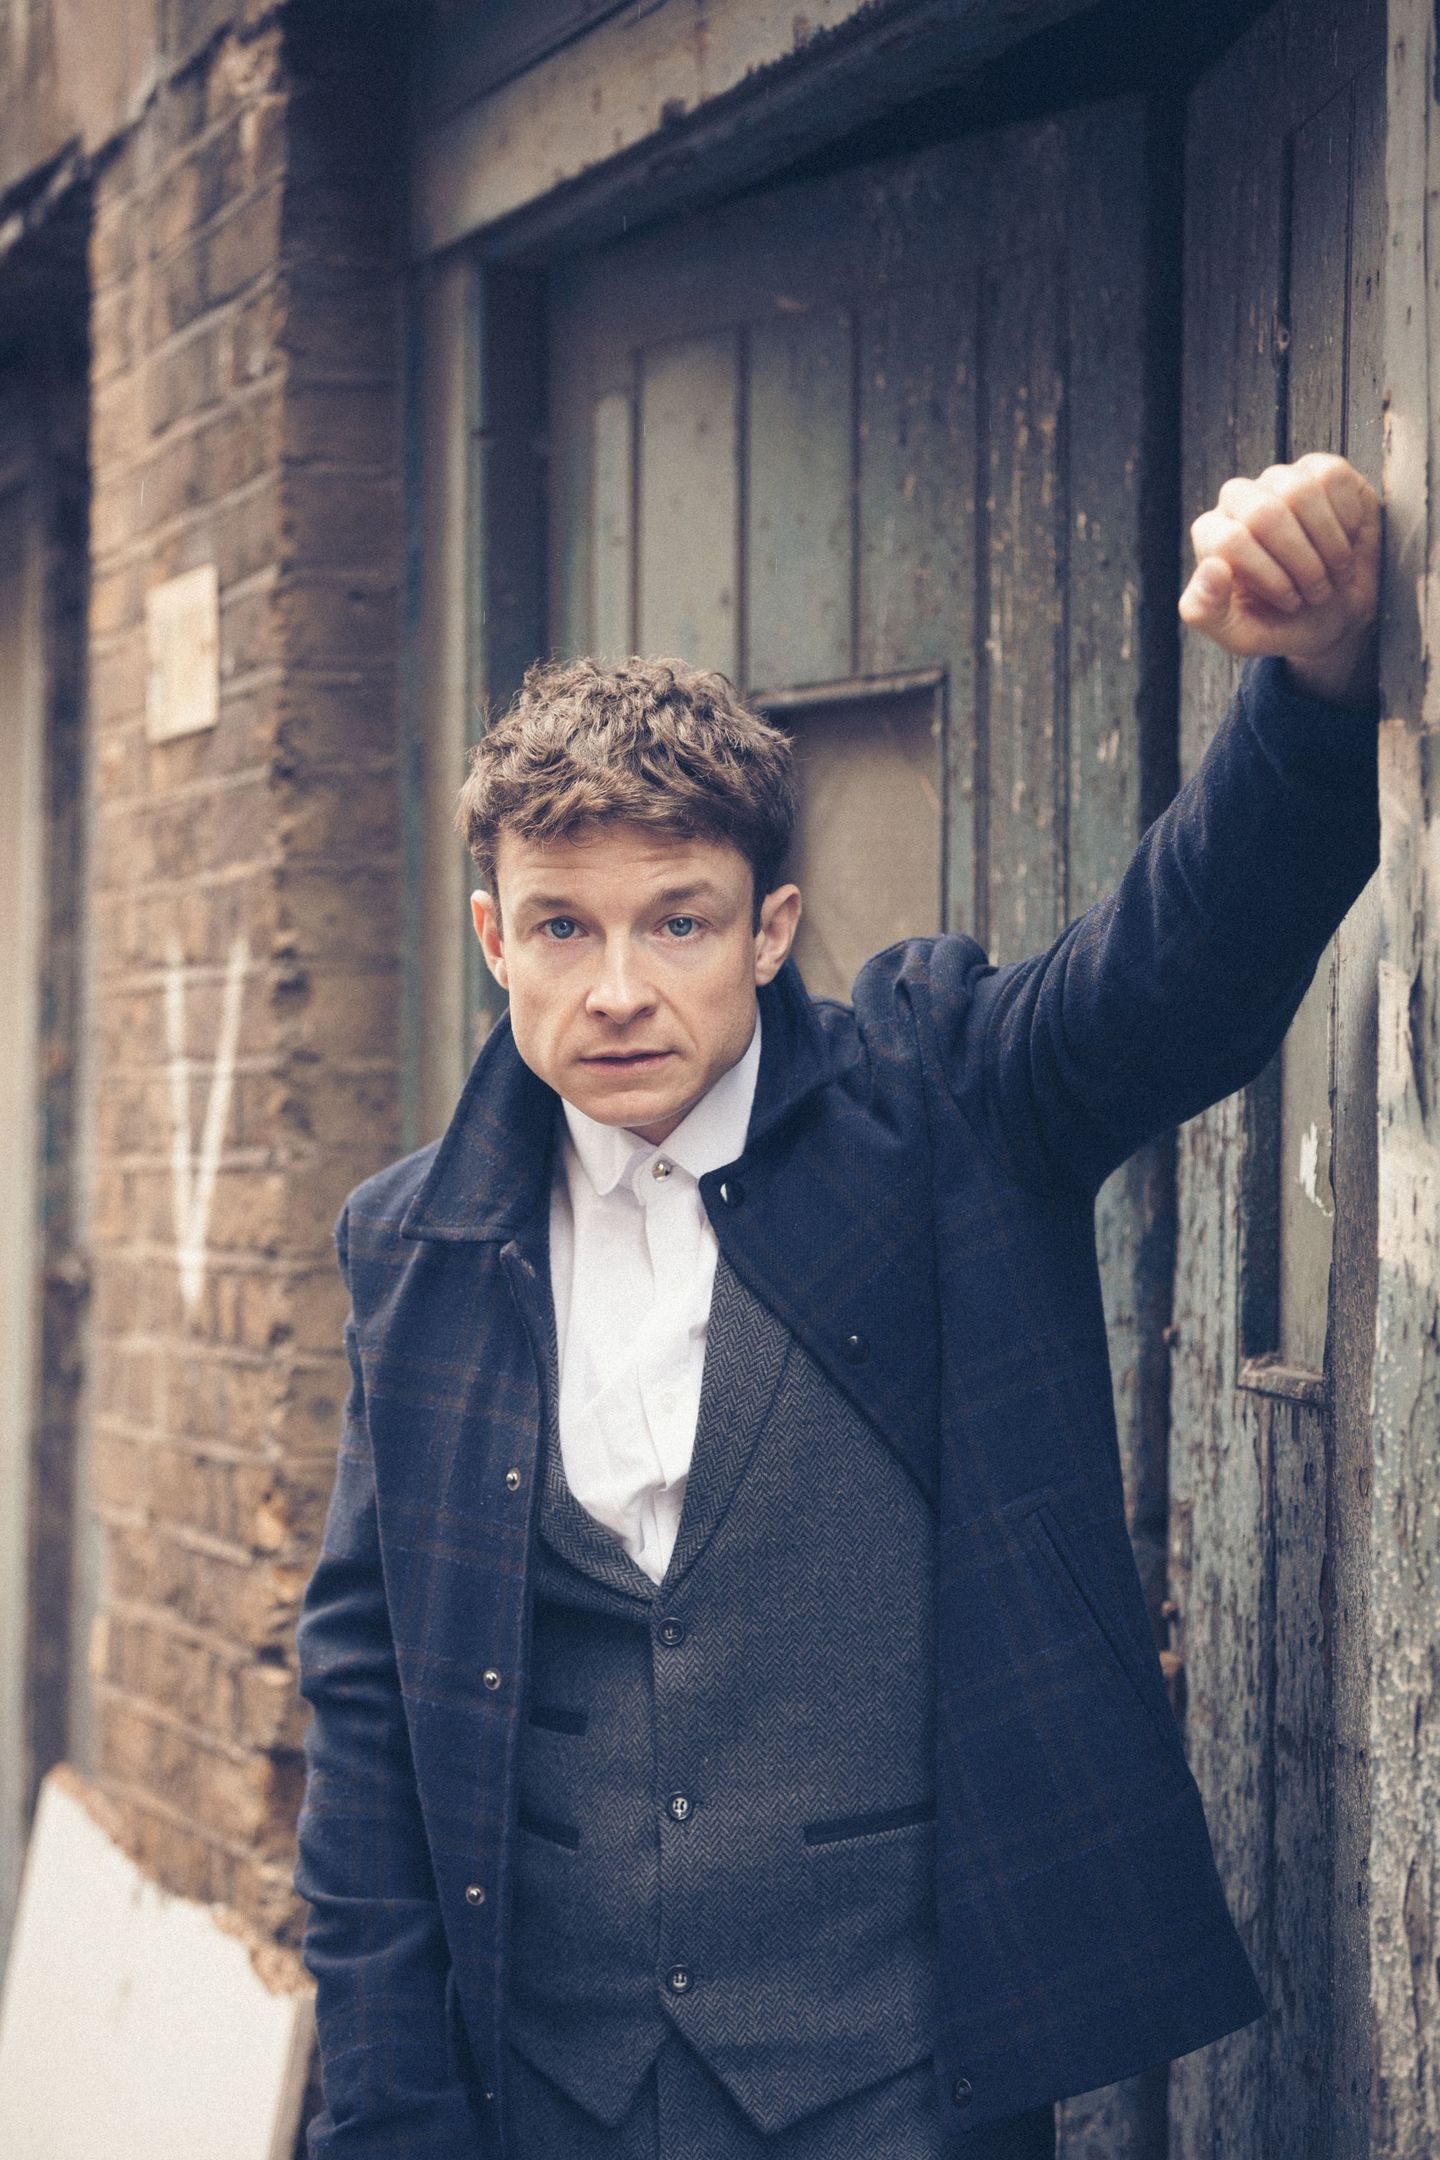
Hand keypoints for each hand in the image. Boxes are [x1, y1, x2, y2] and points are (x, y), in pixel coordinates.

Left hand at [1179, 452, 1380, 705]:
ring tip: (1333, 571)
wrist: (1337, 613)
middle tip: (1317, 591)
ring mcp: (1279, 479)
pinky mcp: (1320, 469)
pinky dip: (1347, 517)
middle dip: (1301, 562)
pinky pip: (1332, 476)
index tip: (1289, 603)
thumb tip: (1211, 568)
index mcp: (1212, 536)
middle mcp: (1239, 500)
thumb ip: (1206, 612)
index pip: (1230, 542)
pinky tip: (1346, 539)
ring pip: (1300, 491)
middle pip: (1265, 514)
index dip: (1269, 578)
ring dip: (1327, 543)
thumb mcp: (1240, 636)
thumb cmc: (1283, 623)